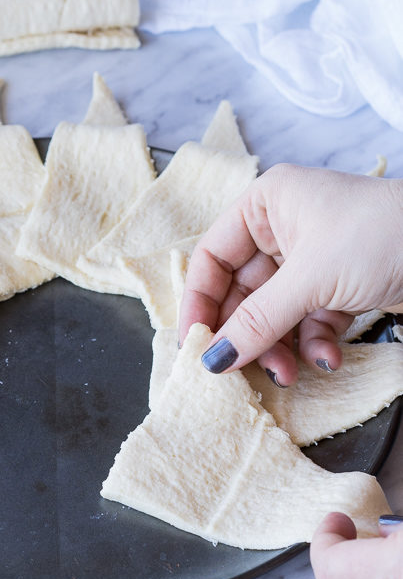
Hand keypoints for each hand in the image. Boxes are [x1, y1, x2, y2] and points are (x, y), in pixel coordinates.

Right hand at [178, 164, 402, 384]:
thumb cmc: (385, 234)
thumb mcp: (311, 278)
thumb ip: (257, 321)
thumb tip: (213, 357)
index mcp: (267, 205)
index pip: (213, 258)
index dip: (201, 302)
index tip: (195, 344)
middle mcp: (285, 229)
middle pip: (242, 292)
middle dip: (246, 334)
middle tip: (238, 370)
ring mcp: (313, 260)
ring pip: (274, 314)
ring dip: (278, 347)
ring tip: (288, 374)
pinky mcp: (339, 287)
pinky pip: (309, 322)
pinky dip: (314, 344)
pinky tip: (328, 358)